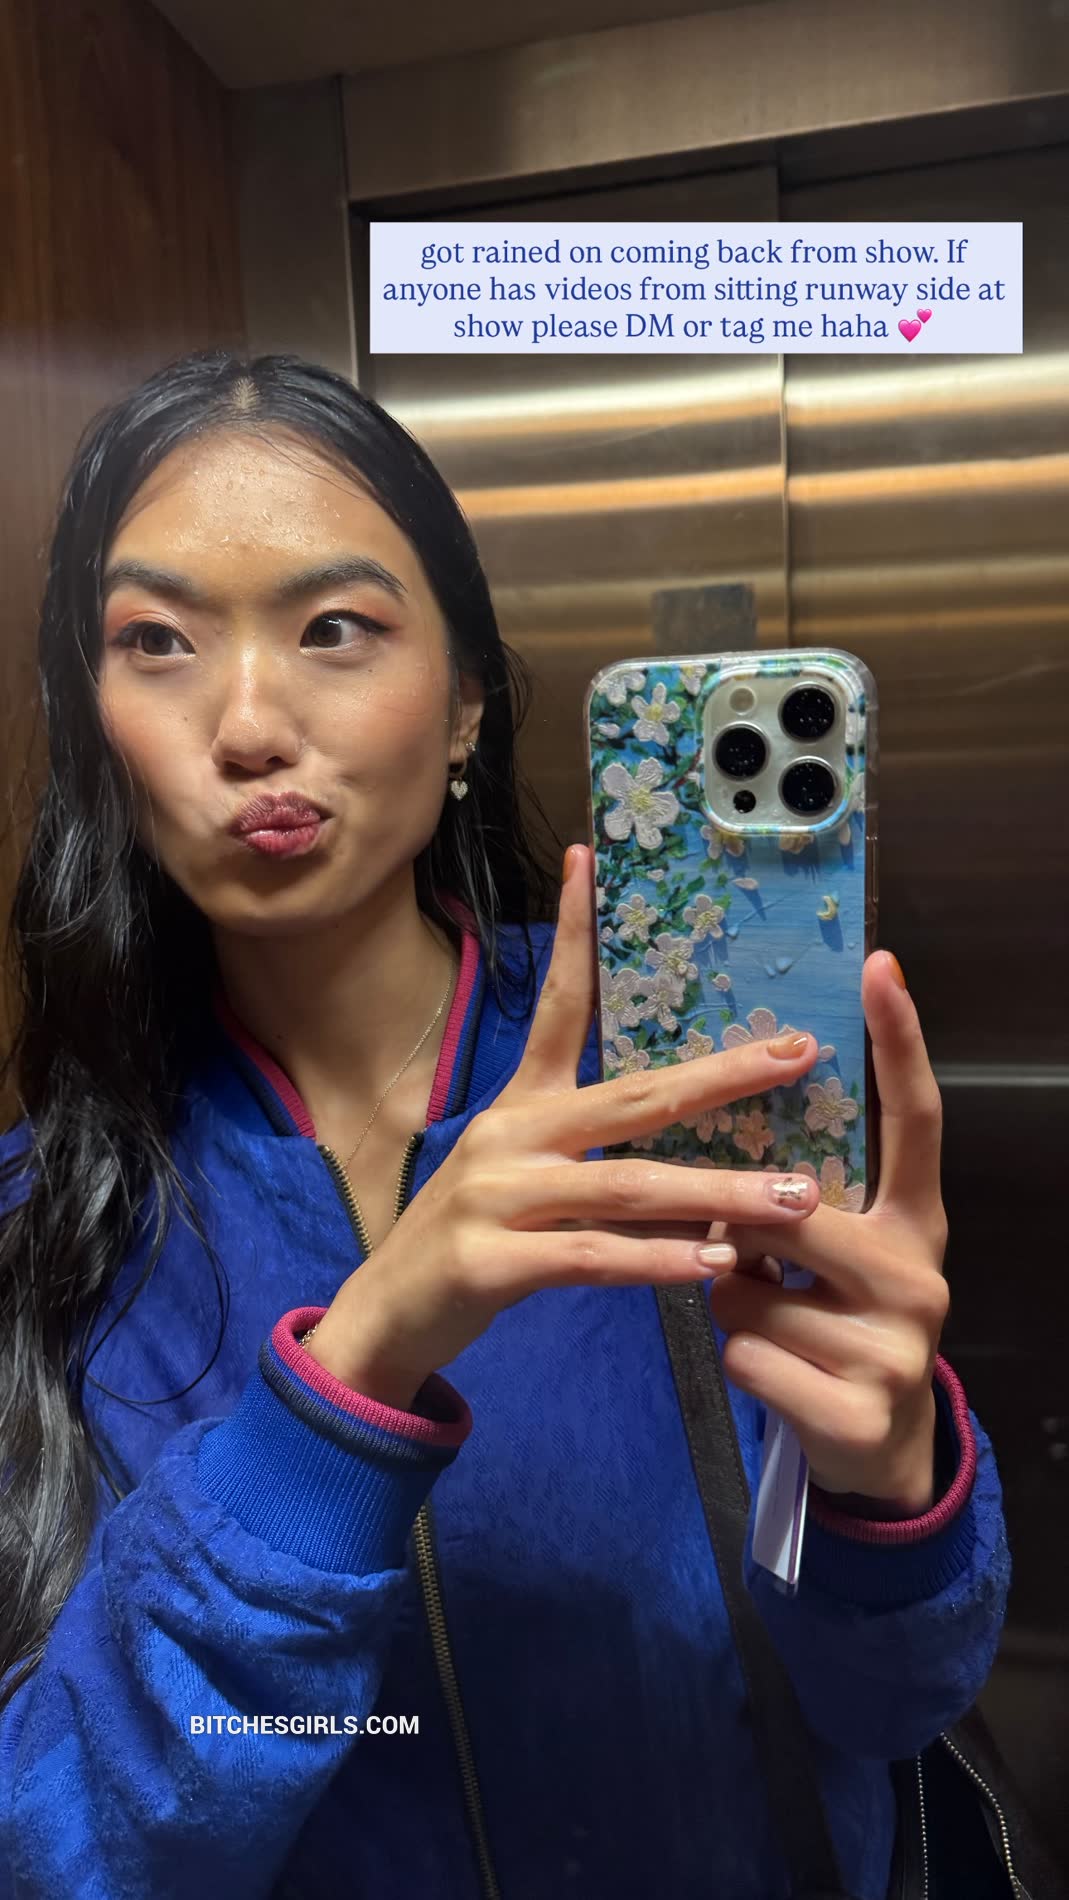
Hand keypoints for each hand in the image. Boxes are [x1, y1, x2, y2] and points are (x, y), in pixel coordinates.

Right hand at [310, 844, 824, 1408]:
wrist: (385, 1319)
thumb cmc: (472, 1244)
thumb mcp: (526, 1179)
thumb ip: (598, 1157)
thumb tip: (696, 1144)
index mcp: (521, 1105)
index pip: (559, 1004)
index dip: (574, 931)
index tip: (590, 859)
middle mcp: (509, 1135)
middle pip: (631, 1096)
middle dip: (722, 1075)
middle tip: (798, 1056)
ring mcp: (495, 1195)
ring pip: (626, 1183)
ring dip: (718, 1191)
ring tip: (795, 1197)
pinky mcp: (489, 1260)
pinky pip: (590, 1256)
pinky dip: (657, 1261)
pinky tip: (713, 1267)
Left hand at [705, 951, 949, 1513]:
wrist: (872, 1449)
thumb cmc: (832, 1327)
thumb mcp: (830, 1261)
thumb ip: (798, 1206)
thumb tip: (726, 1166)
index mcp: (916, 1222)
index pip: (915, 1119)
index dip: (900, 1041)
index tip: (879, 966)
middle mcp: (922, 1274)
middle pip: (792, 1212)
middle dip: (742, 1235)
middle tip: (749, 1259)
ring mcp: (899, 1348)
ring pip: (751, 1293)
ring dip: (734, 1309)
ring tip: (775, 1328)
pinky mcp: (859, 1410)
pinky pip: (748, 1358)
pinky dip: (739, 1365)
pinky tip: (777, 1377)